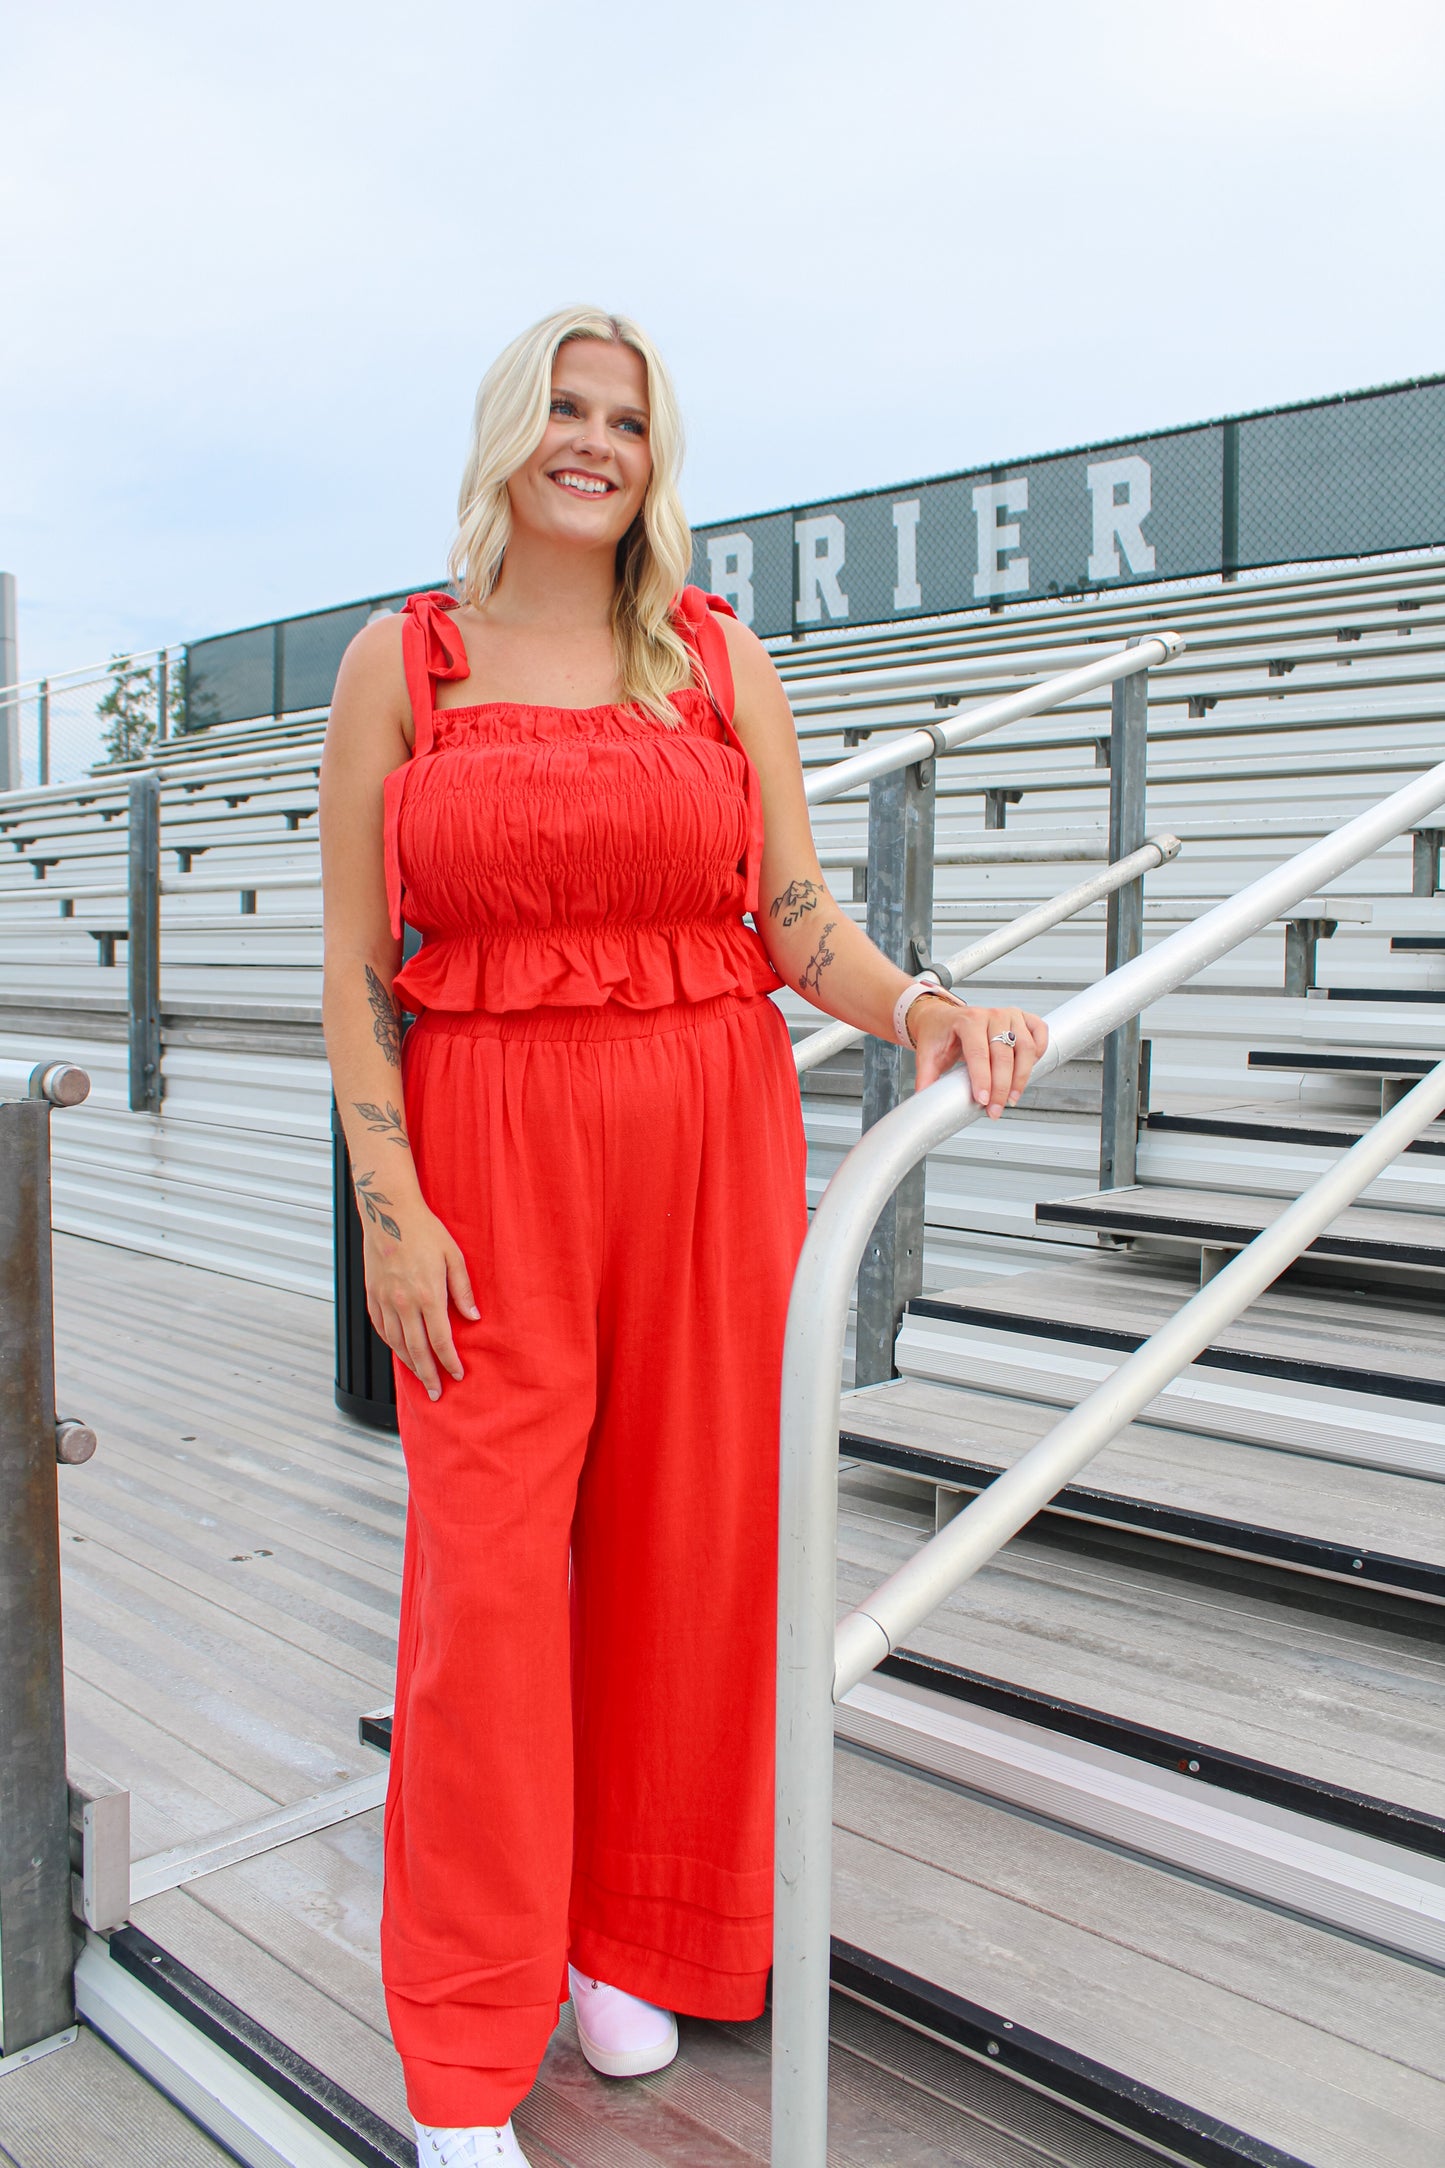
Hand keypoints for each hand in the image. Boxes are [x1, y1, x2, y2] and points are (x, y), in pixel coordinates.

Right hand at [360, 1189, 479, 1400]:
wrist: (390, 1214)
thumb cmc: (426, 1231)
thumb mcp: (454, 1256)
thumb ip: (463, 1290)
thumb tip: (473, 1318)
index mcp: (428, 1294)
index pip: (440, 1340)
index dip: (449, 1362)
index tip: (456, 1375)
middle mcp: (404, 1302)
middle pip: (416, 1350)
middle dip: (428, 1375)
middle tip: (435, 1393)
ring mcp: (385, 1300)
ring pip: (396, 1343)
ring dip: (409, 1364)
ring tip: (420, 1377)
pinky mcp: (371, 1295)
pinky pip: (381, 1328)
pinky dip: (391, 1344)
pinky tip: (399, 1351)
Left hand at [907, 996, 1048, 1114]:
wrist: (944, 1017)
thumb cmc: (939, 1034)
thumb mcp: (928, 1054)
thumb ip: (926, 1076)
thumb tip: (924, 1099)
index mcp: (967, 1020)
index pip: (978, 1053)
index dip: (983, 1079)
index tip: (984, 1100)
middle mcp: (991, 1015)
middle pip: (1004, 1054)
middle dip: (1002, 1087)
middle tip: (996, 1110)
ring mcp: (1010, 1015)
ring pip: (1025, 1047)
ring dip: (1022, 1076)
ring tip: (1012, 1098)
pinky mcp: (1023, 1017)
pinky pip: (1040, 1032)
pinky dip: (1040, 1051)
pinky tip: (1029, 1070)